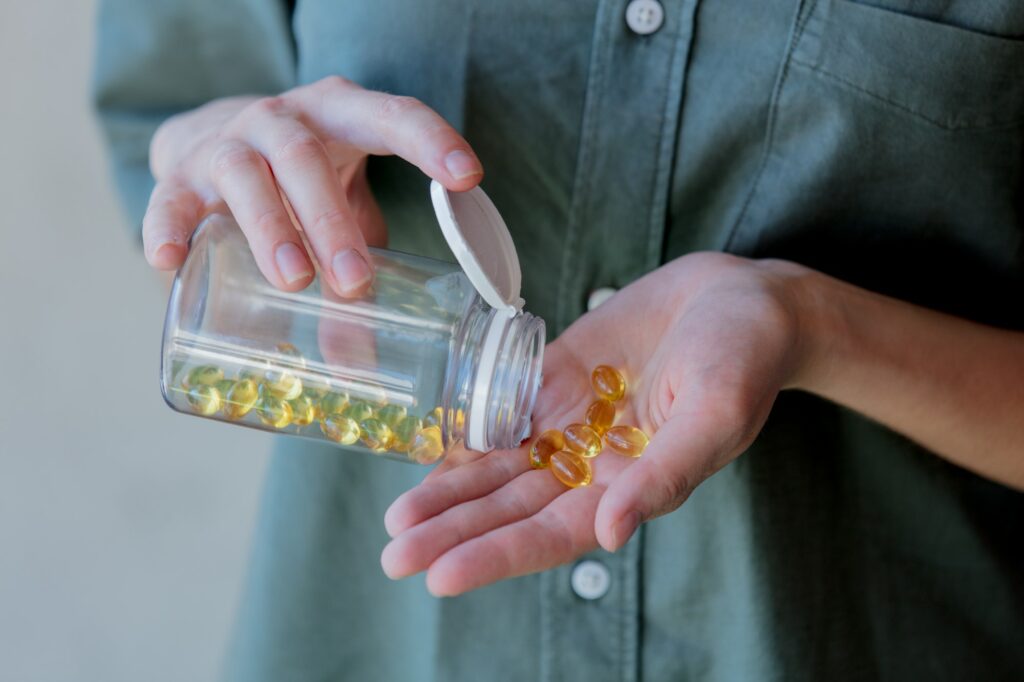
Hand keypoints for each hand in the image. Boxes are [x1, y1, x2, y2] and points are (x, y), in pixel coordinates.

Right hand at [143, 76, 483, 296]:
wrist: (213, 137)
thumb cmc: (303, 180)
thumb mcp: (343, 205)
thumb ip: (361, 265)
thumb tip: (364, 363)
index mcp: (340, 117)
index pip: (391, 116)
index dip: (430, 141)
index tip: (466, 176)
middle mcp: (282, 120)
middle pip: (306, 158)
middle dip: (332, 221)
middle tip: (355, 281)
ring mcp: (226, 144)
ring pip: (246, 174)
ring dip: (270, 227)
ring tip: (293, 280)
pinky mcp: (178, 176)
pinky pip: (167, 200)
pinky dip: (166, 228)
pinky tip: (168, 260)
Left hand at [381, 253, 819, 594]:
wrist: (740, 297)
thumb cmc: (744, 358)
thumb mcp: (714, 415)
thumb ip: (665, 475)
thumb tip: (611, 534)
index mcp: (628, 486)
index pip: (551, 534)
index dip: (496, 556)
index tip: (438, 577)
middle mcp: (591, 463)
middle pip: (510, 508)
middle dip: (454, 531)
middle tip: (394, 554)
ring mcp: (569, 421)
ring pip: (498, 467)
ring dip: (448, 492)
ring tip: (396, 519)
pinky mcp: (553, 377)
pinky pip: (500, 410)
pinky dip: (464, 433)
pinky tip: (425, 451)